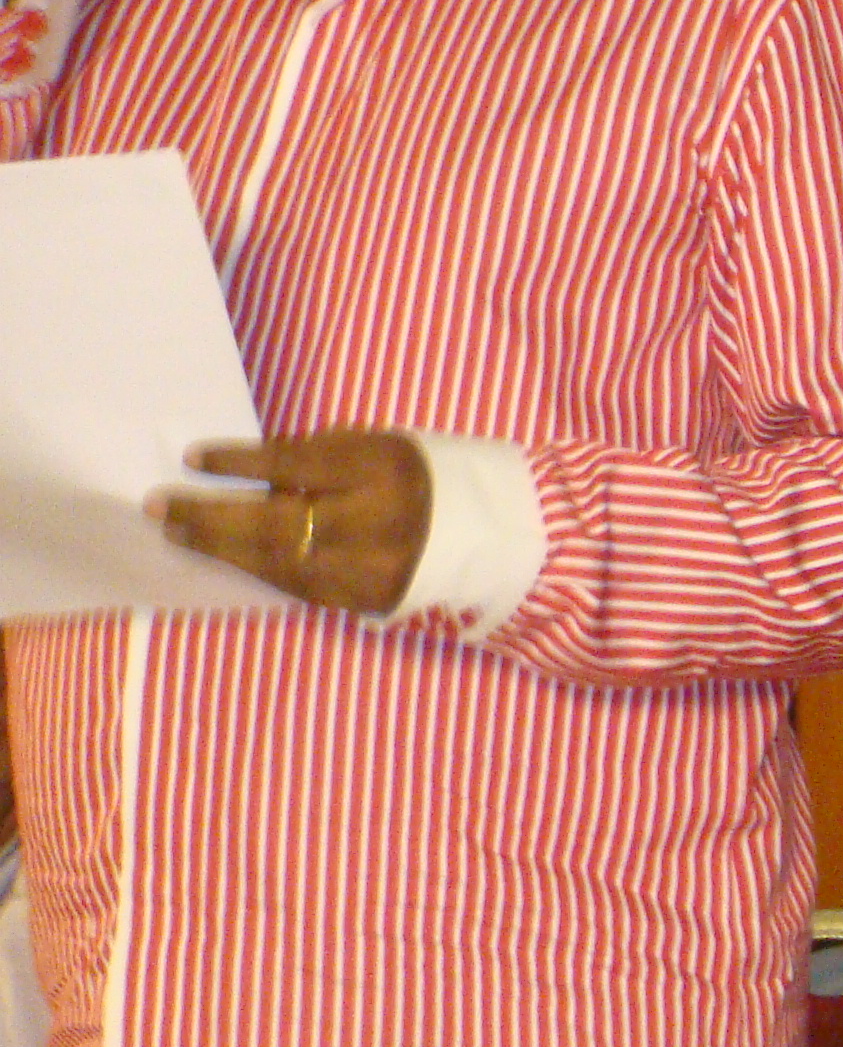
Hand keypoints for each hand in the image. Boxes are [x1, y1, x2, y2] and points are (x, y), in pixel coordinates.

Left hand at [153, 430, 431, 611]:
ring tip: (176, 532)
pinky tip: (225, 556)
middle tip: (158, 506)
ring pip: (279, 562)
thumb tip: (248, 474)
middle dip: (210, 515)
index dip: (241, 463)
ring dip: (220, 548)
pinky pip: (297, 586)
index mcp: (385, 469)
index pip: (299, 466)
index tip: (190, 458)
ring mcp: (371, 569)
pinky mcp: (366, 600)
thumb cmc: (415, 477)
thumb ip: (319, 456)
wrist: (481, 534)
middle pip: (279, 522)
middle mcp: (378, 523)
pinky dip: (255, 569)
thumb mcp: (376, 446)